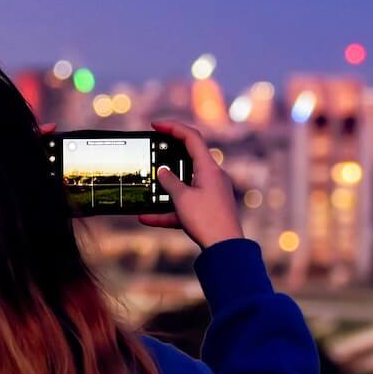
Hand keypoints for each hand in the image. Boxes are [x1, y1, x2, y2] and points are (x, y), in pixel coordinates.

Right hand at [139, 120, 242, 247]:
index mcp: (209, 168)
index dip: (173, 127)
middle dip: (168, 155)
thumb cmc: (207, 221)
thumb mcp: (182, 199)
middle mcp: (213, 177)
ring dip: (166, 186)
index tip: (155, 125)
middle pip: (189, 157)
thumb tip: (163, 172)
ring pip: (185, 183)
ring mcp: (212, 193)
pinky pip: (185, 205)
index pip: (191, 137)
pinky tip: (146, 217)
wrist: (225, 248)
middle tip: (151, 152)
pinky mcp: (209, 208)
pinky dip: (168, 209)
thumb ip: (170, 182)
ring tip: (147, 187)